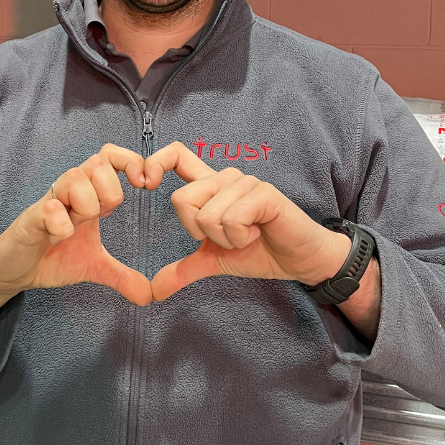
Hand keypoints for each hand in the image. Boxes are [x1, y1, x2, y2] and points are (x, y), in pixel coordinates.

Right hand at [0, 144, 152, 305]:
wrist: (14, 271)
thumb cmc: (52, 256)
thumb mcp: (94, 266)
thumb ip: (121, 275)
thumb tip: (149, 296)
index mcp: (88, 194)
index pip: (111, 156)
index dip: (131, 162)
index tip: (146, 186)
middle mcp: (69, 191)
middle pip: (97, 162)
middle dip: (110, 191)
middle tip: (105, 216)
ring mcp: (49, 202)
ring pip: (75, 178)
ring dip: (87, 204)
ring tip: (79, 227)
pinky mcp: (31, 219)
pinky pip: (50, 209)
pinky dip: (62, 224)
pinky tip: (61, 239)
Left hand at [144, 142, 349, 300]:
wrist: (299, 260)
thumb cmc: (259, 251)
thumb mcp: (214, 261)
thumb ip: (184, 269)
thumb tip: (154, 289)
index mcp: (210, 186)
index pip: (176, 155)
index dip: (155, 162)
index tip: (144, 184)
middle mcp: (225, 177)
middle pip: (181, 200)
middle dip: (199, 232)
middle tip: (228, 237)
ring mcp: (245, 182)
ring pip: (207, 215)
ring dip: (226, 239)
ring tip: (247, 236)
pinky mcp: (263, 193)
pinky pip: (231, 218)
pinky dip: (240, 237)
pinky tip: (258, 233)